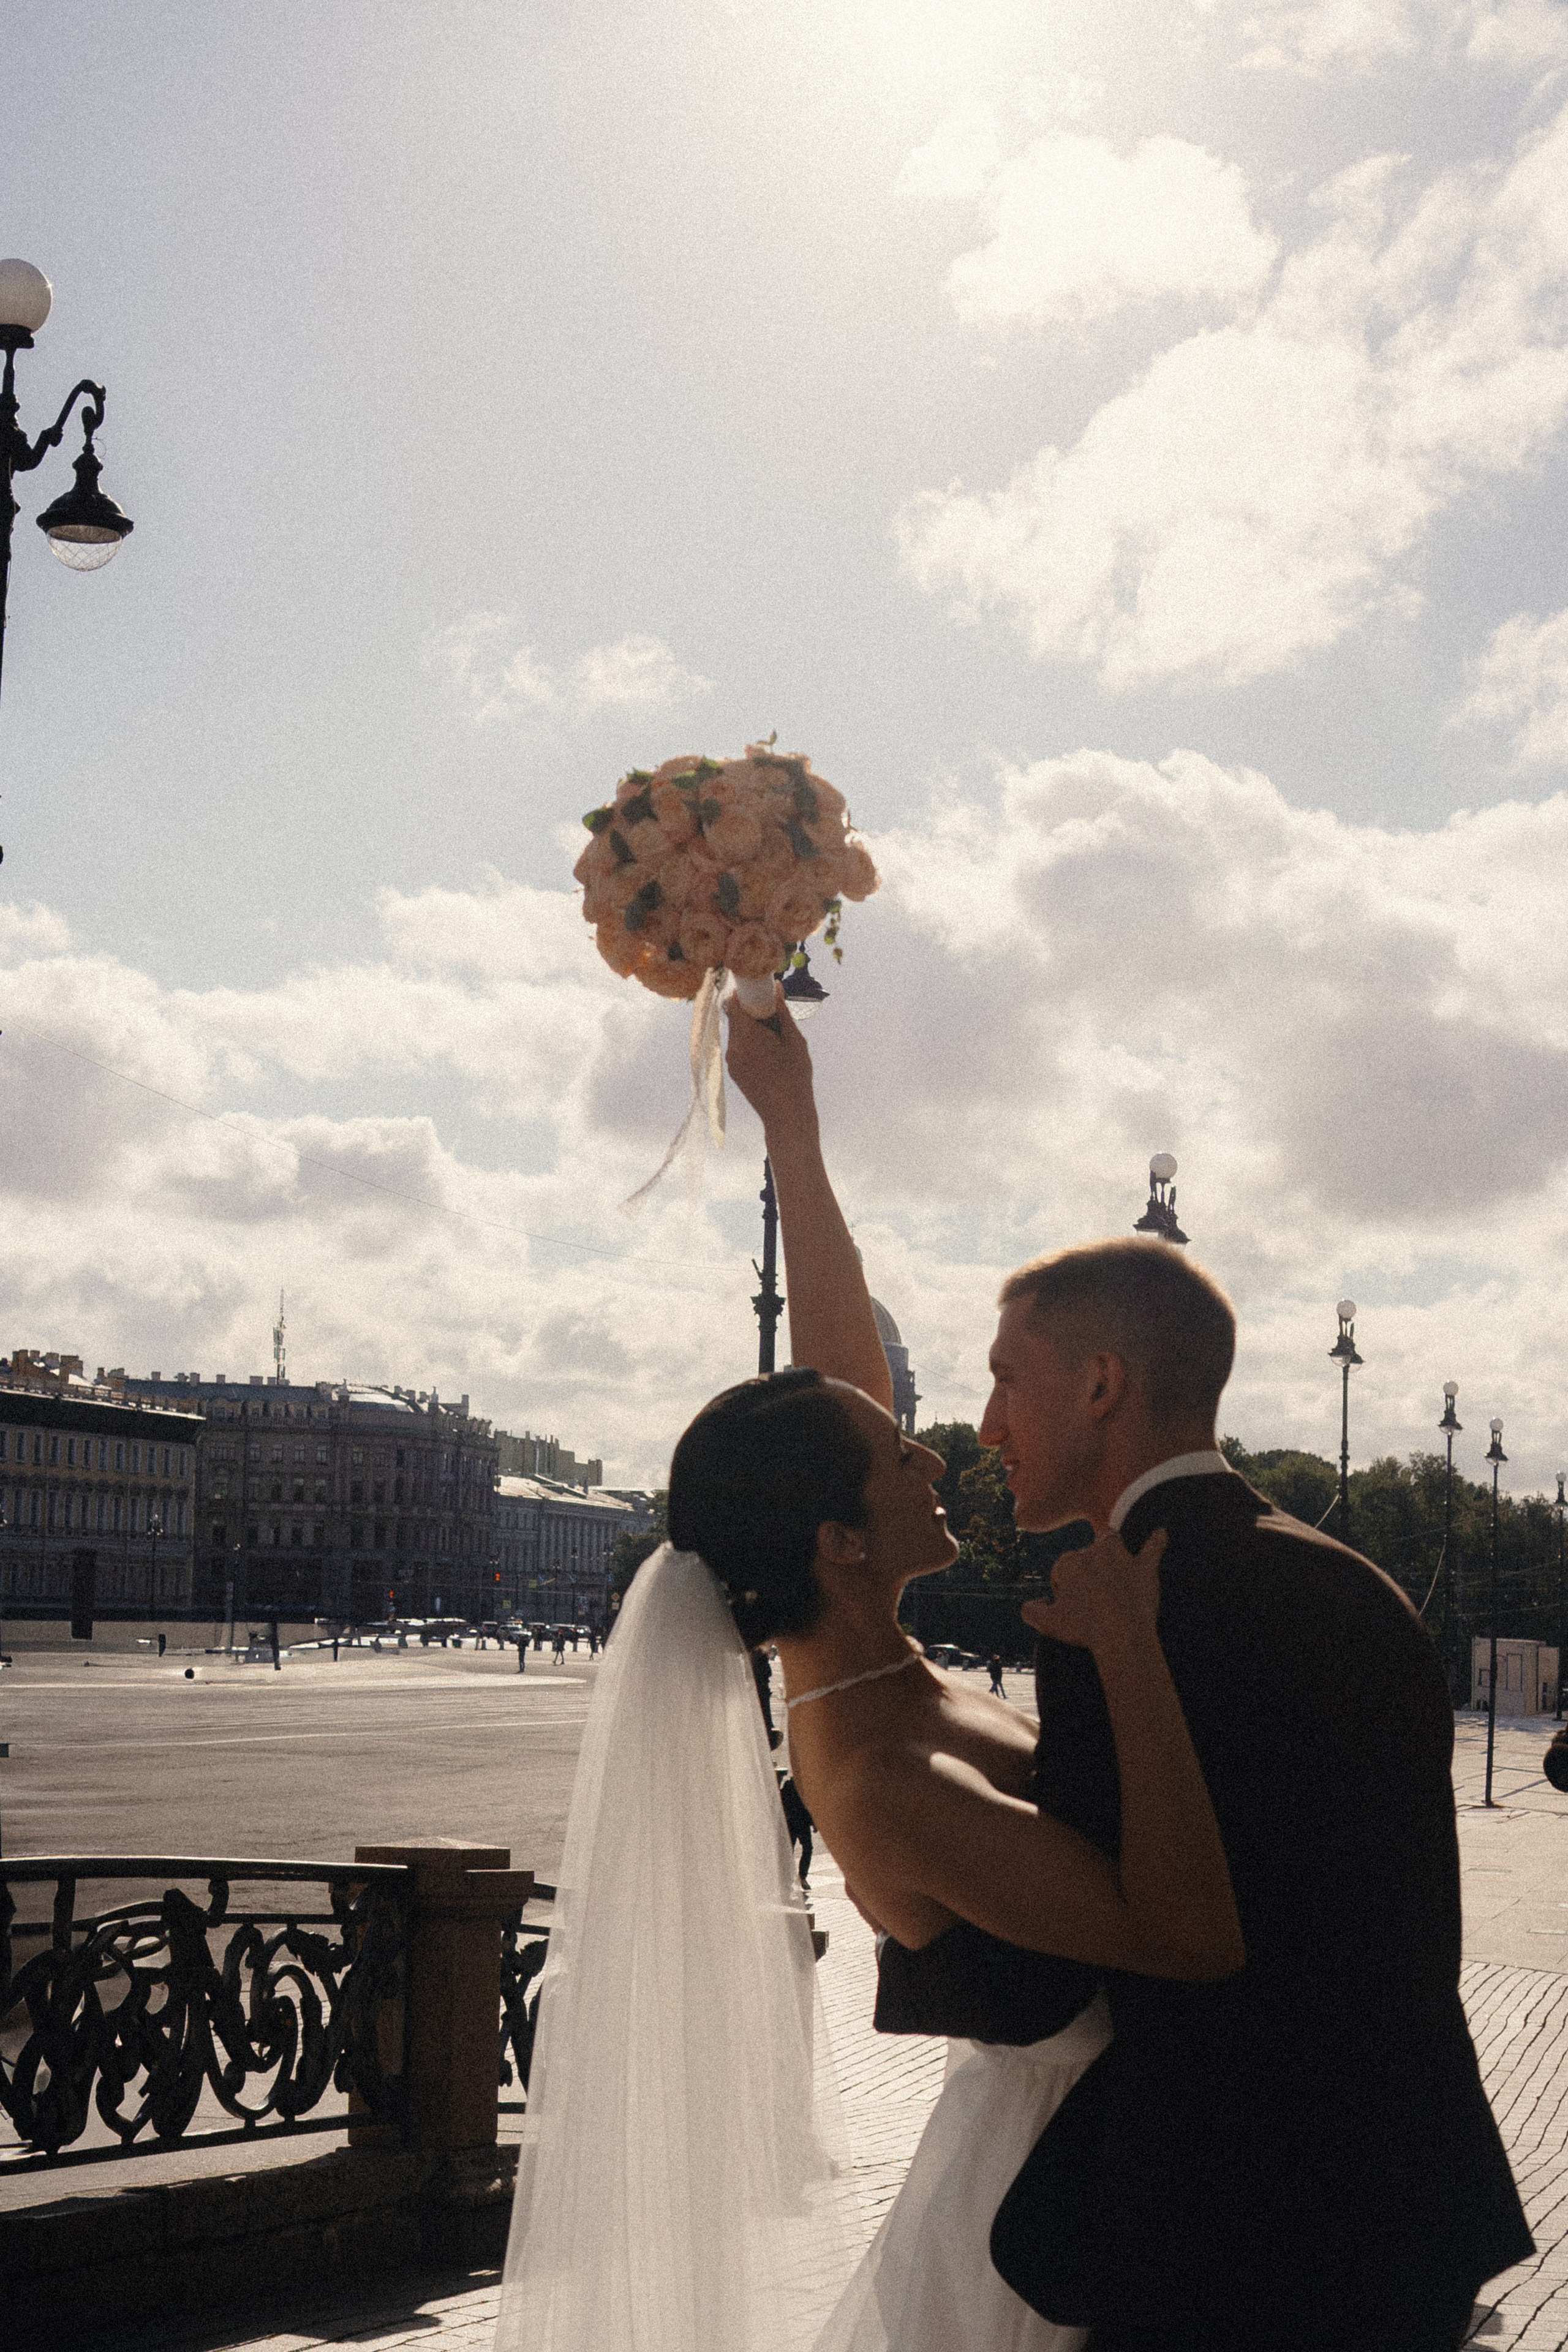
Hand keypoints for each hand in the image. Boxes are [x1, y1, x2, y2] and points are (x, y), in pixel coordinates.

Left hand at [724, 989, 817, 1136]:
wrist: (786, 1114)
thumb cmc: (796, 1076)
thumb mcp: (795, 1040)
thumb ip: (782, 1012)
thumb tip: (776, 988)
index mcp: (748, 1035)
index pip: (732, 1003)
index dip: (742, 994)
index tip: (758, 992)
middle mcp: (734, 1047)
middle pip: (734, 1018)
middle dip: (749, 1011)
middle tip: (771, 1014)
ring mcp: (731, 1061)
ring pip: (736, 1033)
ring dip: (750, 1029)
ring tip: (773, 1038)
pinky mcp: (733, 1072)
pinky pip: (738, 1049)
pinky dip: (749, 1044)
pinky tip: (768, 1054)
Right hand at [1019, 1527, 1166, 1653]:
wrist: (1121, 1634)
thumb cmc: (1084, 1628)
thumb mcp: (1048, 1623)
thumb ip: (1031, 1611)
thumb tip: (1033, 1603)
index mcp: (1068, 1563)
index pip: (1061, 1570)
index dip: (1064, 1589)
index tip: (1072, 1609)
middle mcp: (1093, 1553)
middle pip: (1084, 1555)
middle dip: (1085, 1573)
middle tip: (1091, 1600)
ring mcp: (1121, 1558)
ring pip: (1111, 1541)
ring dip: (1109, 1546)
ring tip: (1110, 1558)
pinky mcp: (1144, 1568)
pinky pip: (1153, 1548)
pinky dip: (1157, 1541)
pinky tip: (1161, 1533)